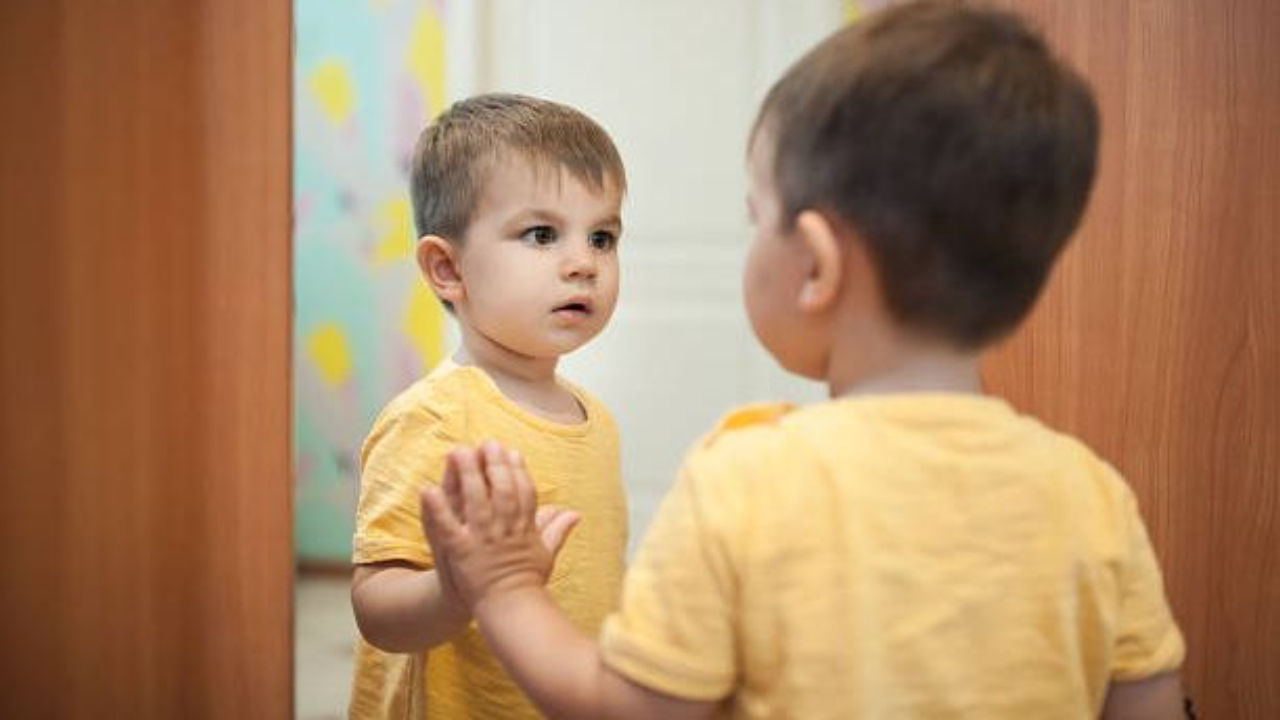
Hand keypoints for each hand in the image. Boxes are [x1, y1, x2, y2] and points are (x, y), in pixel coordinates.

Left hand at [419, 441, 579, 611]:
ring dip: (466, 475)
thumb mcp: (546, 554)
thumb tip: (575, 513)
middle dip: (494, 464)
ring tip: (458, 452)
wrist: (510, 611)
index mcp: (525, 529)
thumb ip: (558, 530)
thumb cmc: (528, 584)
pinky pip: (447, 527)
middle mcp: (505, 530)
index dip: (518, 470)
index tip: (511, 451)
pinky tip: (427, 490)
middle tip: (486, 443)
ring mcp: (483, 540)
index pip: (524, 492)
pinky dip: (438, 509)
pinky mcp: (461, 552)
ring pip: (475, 501)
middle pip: (502, 490)